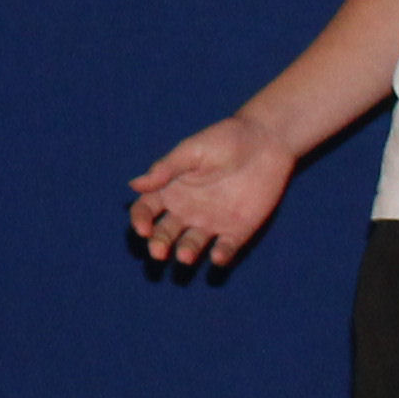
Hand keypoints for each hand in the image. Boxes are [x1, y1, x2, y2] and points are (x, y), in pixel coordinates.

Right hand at [128, 114, 292, 266]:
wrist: (265, 142)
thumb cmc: (224, 140)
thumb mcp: (191, 151)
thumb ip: (165, 169)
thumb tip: (133, 185)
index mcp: (170, 190)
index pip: (146, 210)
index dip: (141, 220)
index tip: (144, 228)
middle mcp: (186, 210)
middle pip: (164, 233)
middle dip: (159, 243)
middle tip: (159, 251)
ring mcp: (211, 222)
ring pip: (192, 244)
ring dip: (186, 252)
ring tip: (185, 257)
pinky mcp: (237, 230)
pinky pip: (226, 248)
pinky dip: (221, 256)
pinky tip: (217, 257)